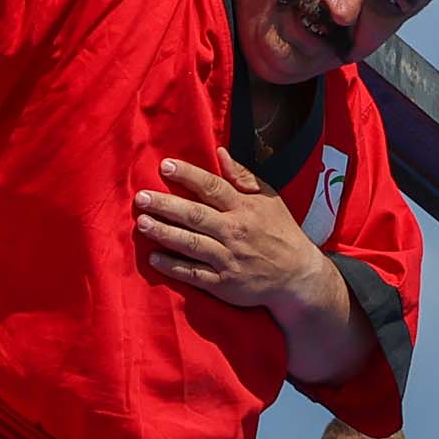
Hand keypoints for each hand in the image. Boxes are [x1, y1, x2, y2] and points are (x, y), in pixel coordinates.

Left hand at [137, 156, 333, 311]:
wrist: (298, 277)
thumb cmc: (281, 232)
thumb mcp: (269, 200)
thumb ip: (243, 177)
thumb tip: (220, 154)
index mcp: (245, 209)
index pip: (212, 187)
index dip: (187, 175)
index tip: (163, 165)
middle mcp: (235, 232)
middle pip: (195, 215)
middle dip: (166, 205)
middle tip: (141, 198)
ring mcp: (228, 259)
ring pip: (191, 244)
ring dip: (165, 233)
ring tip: (142, 223)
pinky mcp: (223, 284)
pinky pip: (194, 274)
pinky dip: (173, 266)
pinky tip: (154, 258)